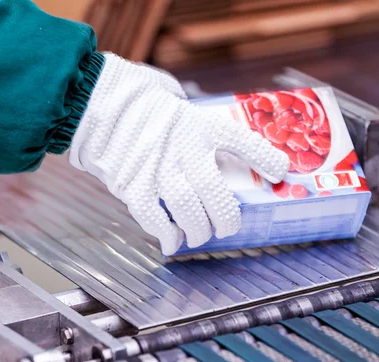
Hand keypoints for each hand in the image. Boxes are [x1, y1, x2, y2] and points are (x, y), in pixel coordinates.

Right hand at [70, 54, 288, 254]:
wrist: (98, 103)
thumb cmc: (143, 106)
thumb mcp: (181, 106)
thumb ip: (201, 129)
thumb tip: (220, 154)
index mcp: (197, 125)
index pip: (240, 140)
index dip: (264, 158)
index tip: (279, 173)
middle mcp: (181, 148)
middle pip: (214, 192)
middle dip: (227, 218)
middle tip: (228, 227)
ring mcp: (156, 168)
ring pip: (187, 209)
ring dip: (199, 230)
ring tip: (201, 236)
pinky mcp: (132, 184)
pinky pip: (153, 217)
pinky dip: (166, 234)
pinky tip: (173, 242)